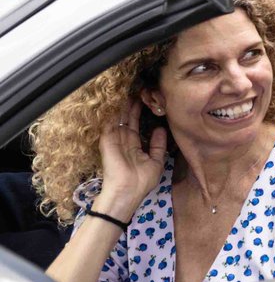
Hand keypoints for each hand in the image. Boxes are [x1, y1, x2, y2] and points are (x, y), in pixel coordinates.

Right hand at [94, 100, 167, 217]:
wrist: (128, 191)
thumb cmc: (142, 181)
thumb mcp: (156, 162)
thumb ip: (158, 145)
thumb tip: (161, 129)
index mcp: (133, 146)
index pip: (135, 125)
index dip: (140, 113)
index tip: (146, 101)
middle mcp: (123, 141)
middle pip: (126, 119)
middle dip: (132, 105)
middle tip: (138, 90)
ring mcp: (114, 140)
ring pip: (118, 118)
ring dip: (123, 106)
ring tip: (129, 90)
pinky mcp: (107, 140)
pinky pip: (109, 123)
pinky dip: (113, 112)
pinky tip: (118, 100)